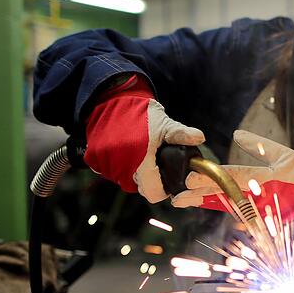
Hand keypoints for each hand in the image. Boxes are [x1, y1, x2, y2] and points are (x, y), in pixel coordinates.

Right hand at [84, 74, 204, 202]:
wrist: (111, 99)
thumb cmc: (140, 113)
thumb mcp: (165, 124)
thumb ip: (181, 134)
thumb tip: (199, 137)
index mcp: (140, 161)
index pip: (153, 193)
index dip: (163, 189)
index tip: (167, 179)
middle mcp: (120, 167)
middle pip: (140, 187)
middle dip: (149, 178)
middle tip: (154, 161)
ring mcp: (105, 164)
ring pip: (125, 179)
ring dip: (133, 170)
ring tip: (140, 152)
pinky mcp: (94, 160)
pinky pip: (111, 170)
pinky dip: (118, 164)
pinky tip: (126, 150)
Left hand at [171, 131, 293, 220]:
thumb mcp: (285, 156)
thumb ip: (259, 145)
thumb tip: (236, 134)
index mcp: (265, 179)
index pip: (233, 177)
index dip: (211, 177)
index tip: (192, 176)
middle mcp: (257, 196)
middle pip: (223, 194)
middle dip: (201, 194)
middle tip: (180, 194)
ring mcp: (256, 209)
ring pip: (223, 204)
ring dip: (203, 202)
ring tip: (183, 200)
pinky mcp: (255, 215)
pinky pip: (231, 209)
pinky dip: (215, 205)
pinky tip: (200, 202)